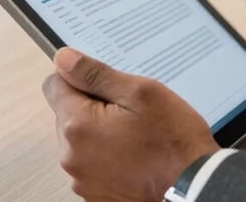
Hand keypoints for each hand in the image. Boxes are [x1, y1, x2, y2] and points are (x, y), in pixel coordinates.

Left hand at [42, 48, 218, 200]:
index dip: (79, 76)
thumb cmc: (171, 138)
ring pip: (80, 138)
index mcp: (77, 125)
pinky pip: (91, 161)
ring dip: (100, 129)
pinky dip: (107, 153)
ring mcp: (81, 179)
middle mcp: (70, 156)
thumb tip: (63, 58)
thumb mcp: (139, 92)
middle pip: (67, 113)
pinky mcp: (93, 193)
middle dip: (92, 104)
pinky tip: (134, 152)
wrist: (191, 185)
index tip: (105, 82)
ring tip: (135, 132)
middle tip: (129, 108)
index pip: (54, 85)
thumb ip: (96, 74)